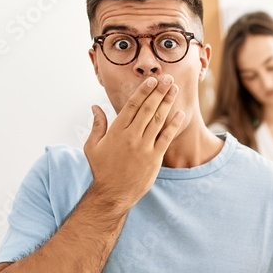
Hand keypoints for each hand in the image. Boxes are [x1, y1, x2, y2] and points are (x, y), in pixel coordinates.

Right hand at [84, 76, 184, 210]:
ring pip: (158, 120)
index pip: (132, 106)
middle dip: (159, 92)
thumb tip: (95, 107)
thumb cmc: (101, 169)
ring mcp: (144, 147)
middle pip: (147, 109)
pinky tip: (180, 113)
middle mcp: (131, 136)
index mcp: (116, 131)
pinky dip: (173, 125)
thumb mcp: (92, 146)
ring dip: (167, 103)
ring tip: (175, 89)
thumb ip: (97, 125)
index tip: (152, 81)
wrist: (112, 194)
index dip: (143, 91)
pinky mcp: (154, 158)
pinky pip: (166, 138)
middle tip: (168, 78)